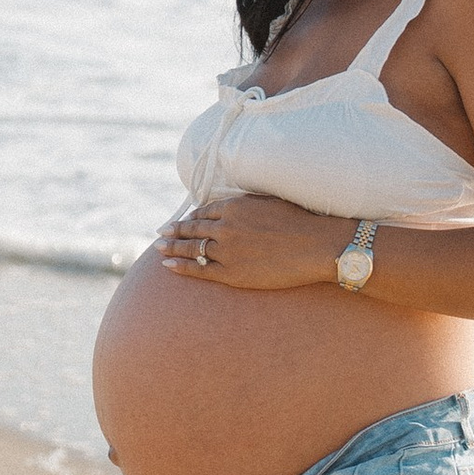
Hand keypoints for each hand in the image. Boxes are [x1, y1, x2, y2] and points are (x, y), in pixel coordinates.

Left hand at [158, 195, 342, 292]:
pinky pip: (199, 270)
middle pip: (192, 228)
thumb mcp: (268, 201)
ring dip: (173, 247)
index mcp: (234, 207)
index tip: (182, 220)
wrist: (315, 246)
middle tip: (162, 232)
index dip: (191, 216)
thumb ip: (244, 203)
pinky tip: (168, 265)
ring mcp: (226, 251)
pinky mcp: (231, 273)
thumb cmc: (298, 222)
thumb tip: (229, 204)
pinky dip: (181, 266)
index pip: (204, 212)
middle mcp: (225, 227)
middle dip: (175, 230)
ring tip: (159, 247)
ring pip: (192, 249)